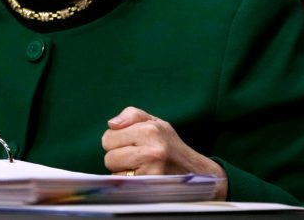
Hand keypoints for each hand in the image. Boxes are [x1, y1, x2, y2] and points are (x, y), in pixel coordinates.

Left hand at [102, 106, 227, 199]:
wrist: (195, 171)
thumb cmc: (170, 144)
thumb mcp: (155, 122)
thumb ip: (131, 115)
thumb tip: (111, 124)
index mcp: (150, 131)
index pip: (108, 138)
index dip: (116, 141)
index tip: (130, 143)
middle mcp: (152, 151)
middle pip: (109, 157)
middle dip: (118, 157)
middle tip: (136, 156)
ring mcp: (152, 173)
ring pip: (115, 173)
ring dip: (123, 171)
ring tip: (141, 166)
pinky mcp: (152, 189)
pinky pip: (125, 185)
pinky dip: (130, 182)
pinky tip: (143, 176)